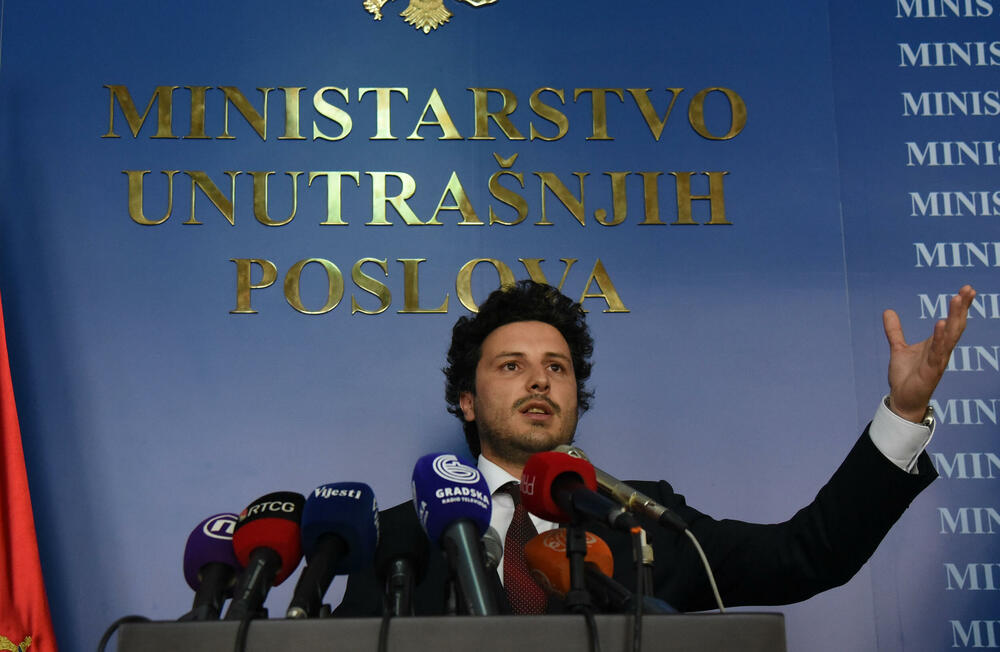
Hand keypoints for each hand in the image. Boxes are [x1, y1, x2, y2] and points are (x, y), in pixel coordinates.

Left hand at [883, 285, 975, 421]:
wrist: (902, 399)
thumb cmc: (906, 376)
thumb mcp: (898, 348)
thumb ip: (895, 331)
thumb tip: (888, 311)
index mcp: (936, 344)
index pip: (951, 321)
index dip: (959, 306)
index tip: (966, 289)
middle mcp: (941, 350)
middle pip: (955, 325)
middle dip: (962, 307)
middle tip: (968, 289)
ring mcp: (938, 360)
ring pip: (950, 336)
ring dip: (954, 317)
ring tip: (957, 299)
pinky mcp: (931, 370)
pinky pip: (938, 352)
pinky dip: (940, 338)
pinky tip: (942, 323)